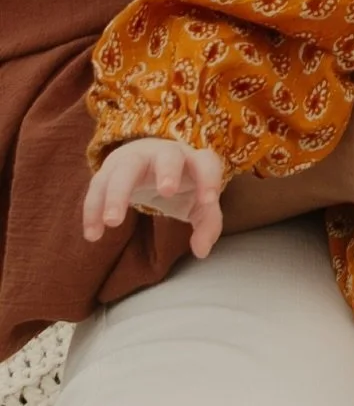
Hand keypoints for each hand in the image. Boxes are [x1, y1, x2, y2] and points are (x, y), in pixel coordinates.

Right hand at [83, 139, 225, 257]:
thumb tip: (201, 251)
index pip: (206, 163)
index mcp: (192, 161)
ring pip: (125, 169)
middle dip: (167, 172)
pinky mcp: (110, 170)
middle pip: (167, 156)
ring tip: (113, 222)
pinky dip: (93, 209)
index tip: (209, 201)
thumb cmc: (182, 186)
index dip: (209, 179)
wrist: (149, 162)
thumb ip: (207, 225)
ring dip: (118, 193)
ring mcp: (136, 159)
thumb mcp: (198, 204)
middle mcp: (165, 154)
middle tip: (165, 192)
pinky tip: (93, 234)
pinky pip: (98, 185)